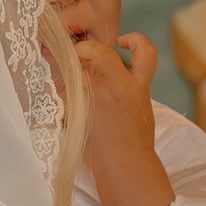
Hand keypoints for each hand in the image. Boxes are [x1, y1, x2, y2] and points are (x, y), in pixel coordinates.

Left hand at [74, 33, 160, 165]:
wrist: (126, 165)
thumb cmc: (134, 144)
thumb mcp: (141, 111)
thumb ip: (127, 90)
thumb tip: (104, 78)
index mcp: (138, 86)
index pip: (145, 52)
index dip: (135, 40)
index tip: (122, 41)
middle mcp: (119, 84)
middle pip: (97, 49)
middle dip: (83, 48)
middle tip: (77, 57)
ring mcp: (98, 93)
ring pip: (73, 70)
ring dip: (66, 76)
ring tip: (68, 89)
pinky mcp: (78, 105)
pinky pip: (62, 91)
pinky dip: (60, 97)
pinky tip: (65, 109)